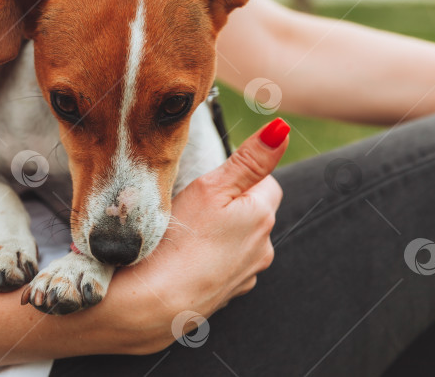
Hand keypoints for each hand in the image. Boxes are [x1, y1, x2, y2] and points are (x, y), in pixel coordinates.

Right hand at [110, 118, 288, 352]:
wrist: (152, 305)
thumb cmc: (180, 240)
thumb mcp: (211, 187)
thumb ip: (249, 159)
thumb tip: (282, 130)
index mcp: (262, 216)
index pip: (265, 182)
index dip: (236, 179)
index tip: (208, 187)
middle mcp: (262, 248)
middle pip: (251, 212)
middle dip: (228, 207)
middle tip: (190, 210)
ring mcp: (245, 276)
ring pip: (237, 241)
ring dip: (218, 236)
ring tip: (183, 236)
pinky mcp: (226, 296)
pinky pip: (222, 267)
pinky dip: (207, 261)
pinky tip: (182, 261)